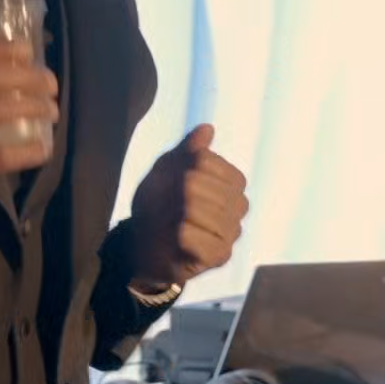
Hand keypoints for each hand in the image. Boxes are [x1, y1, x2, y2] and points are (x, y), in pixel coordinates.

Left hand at [127, 124, 248, 287]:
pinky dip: (178, 234)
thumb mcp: (168, 169)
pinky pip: (194, 236)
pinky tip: (176, 236)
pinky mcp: (221, 255)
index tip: (173, 181)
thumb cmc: (161, 203)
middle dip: (173, 193)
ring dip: (172, 213)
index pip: (206, 161)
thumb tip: (207, 128)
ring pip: (196, 210)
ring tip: (169, 220)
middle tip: (165, 204)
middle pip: (198, 184)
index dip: (181, 168)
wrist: (145, 241)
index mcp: (232, 181)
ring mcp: (232, 232)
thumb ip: (188, 149)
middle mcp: (239, 206)